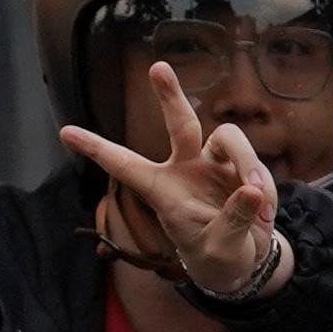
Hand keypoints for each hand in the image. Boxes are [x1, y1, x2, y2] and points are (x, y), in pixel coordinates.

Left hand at [58, 60, 286, 298]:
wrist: (244, 263)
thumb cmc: (217, 256)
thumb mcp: (220, 248)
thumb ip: (233, 220)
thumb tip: (251, 190)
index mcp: (163, 190)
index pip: (126, 166)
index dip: (97, 148)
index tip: (65, 132)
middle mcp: (186, 169)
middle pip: (181, 125)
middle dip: (170, 97)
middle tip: (158, 68)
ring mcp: (215, 166)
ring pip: (229, 138)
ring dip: (247, 162)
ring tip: (258, 198)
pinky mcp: (243, 170)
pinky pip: (257, 168)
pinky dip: (267, 191)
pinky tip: (266, 216)